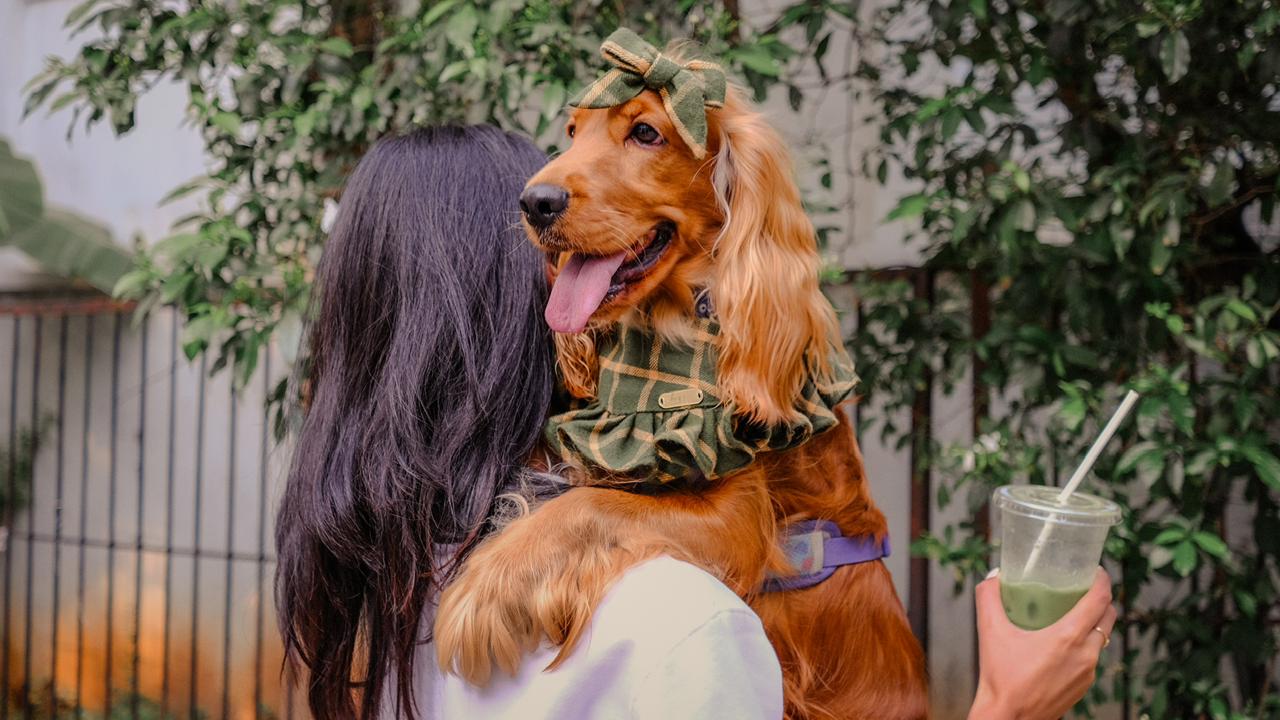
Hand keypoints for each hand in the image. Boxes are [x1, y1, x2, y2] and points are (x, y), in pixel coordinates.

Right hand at [968, 567, 1115, 719]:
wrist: (1008, 717)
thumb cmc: (1001, 678)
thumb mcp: (990, 631)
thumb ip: (989, 598)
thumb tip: (994, 577)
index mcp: (1068, 637)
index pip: (1099, 600)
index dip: (1102, 580)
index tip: (1096, 570)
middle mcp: (1086, 654)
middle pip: (1108, 617)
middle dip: (1101, 598)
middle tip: (1084, 587)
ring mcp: (1088, 672)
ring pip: (1101, 638)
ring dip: (1092, 622)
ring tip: (1072, 614)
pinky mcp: (1084, 686)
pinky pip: (1092, 657)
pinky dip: (1084, 644)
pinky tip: (1064, 643)